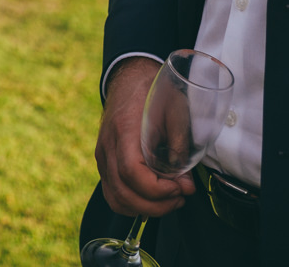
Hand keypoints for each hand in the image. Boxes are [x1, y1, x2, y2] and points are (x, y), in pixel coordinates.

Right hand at [95, 57, 191, 216]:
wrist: (129, 79)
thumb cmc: (154, 92)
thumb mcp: (175, 111)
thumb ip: (180, 147)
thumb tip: (185, 183)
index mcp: (124, 130)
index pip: (131, 172)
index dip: (156, 188)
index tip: (179, 187)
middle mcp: (107, 146)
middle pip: (123, 192)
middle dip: (156, 205)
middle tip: (179, 197)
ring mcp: (102, 156)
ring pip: (115, 198)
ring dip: (145, 208)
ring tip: (169, 200)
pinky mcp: (105, 163)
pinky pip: (112, 194)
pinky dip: (132, 204)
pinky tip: (152, 199)